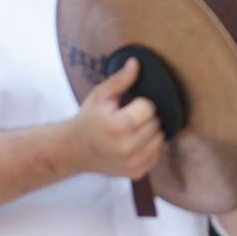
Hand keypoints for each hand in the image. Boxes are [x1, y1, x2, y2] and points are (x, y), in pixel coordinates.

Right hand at [65, 57, 163, 179]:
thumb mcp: (100, 96)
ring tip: (133, 130)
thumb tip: (136, 63)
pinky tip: (135, 143)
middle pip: (157, 124)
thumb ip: (120, 80)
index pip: (149, 108)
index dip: (141, 103)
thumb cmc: (89, 120)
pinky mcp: (137, 172)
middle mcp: (127, 147)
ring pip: (160, 140)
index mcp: (118, 126)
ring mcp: (133, 162)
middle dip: (147, 118)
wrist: (75, 150)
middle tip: (130, 118)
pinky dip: (150, 147)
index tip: (130, 105)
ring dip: (151, 132)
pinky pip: (157, 155)